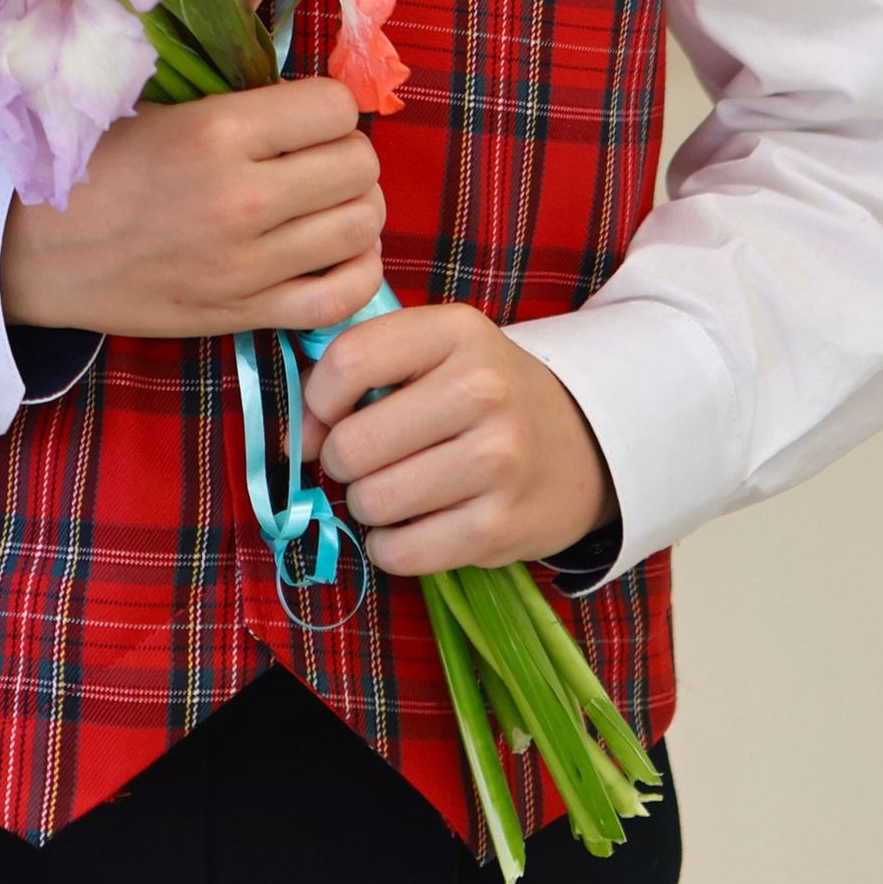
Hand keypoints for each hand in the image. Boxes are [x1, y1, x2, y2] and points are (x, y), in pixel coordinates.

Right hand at [0, 78, 382, 340]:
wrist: (40, 255)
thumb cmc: (96, 170)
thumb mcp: (155, 109)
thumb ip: (233, 100)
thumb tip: (306, 97)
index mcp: (215, 133)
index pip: (335, 107)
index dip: (328, 106)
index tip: (305, 116)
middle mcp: (242, 199)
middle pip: (359, 164)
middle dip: (347, 152)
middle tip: (317, 157)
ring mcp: (249, 265)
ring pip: (362, 224)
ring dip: (356, 205)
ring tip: (326, 200)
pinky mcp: (247, 314)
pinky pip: (343, 296)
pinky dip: (358, 270)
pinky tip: (339, 250)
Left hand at [302, 305, 611, 572]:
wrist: (579, 445)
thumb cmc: (481, 395)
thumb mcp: (435, 351)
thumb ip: (363, 367)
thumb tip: (303, 434)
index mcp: (456, 332)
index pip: (348, 361)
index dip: (317, 399)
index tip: (326, 416)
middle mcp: (483, 390)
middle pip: (354, 443)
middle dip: (343, 460)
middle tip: (370, 459)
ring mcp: (499, 461)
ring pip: (373, 500)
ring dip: (367, 504)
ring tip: (397, 488)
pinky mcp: (501, 527)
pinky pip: (401, 551)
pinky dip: (390, 546)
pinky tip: (413, 524)